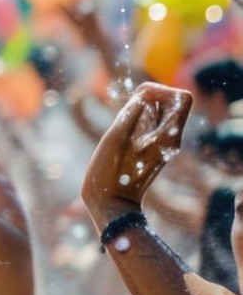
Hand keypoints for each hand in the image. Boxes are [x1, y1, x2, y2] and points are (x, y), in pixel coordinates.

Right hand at [82, 83, 191, 225]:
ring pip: (160, 112)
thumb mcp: (116, 139)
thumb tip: (144, 94)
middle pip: (172, 102)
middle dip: (152, 95)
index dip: (163, 90)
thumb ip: (131, 113)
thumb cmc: (111, 174)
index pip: (183, 98)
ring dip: (144, 106)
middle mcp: (170, 139)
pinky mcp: (150, 149)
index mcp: (168, 136)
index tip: (140, 98)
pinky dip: (139, 118)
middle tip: (131, 105)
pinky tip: (124, 127)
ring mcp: (161, 144)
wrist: (112, 203)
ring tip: (125, 118)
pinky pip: (151, 124)